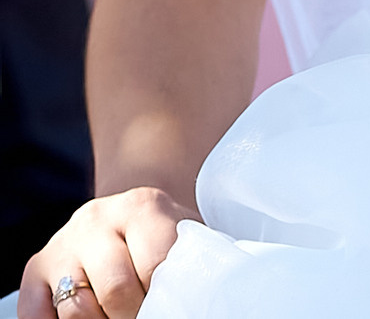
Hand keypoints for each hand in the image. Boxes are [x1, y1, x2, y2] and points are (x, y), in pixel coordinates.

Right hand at [20, 188, 194, 318]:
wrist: (129, 214)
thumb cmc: (166, 234)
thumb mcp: (184, 237)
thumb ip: (185, 261)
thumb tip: (190, 299)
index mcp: (142, 206)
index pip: (154, 265)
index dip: (165, 296)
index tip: (173, 305)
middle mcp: (96, 219)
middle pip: (115, 289)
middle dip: (133, 314)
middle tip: (146, 315)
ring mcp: (62, 243)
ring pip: (75, 307)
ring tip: (119, 314)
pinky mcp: (36, 267)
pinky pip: (35, 313)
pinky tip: (89, 316)